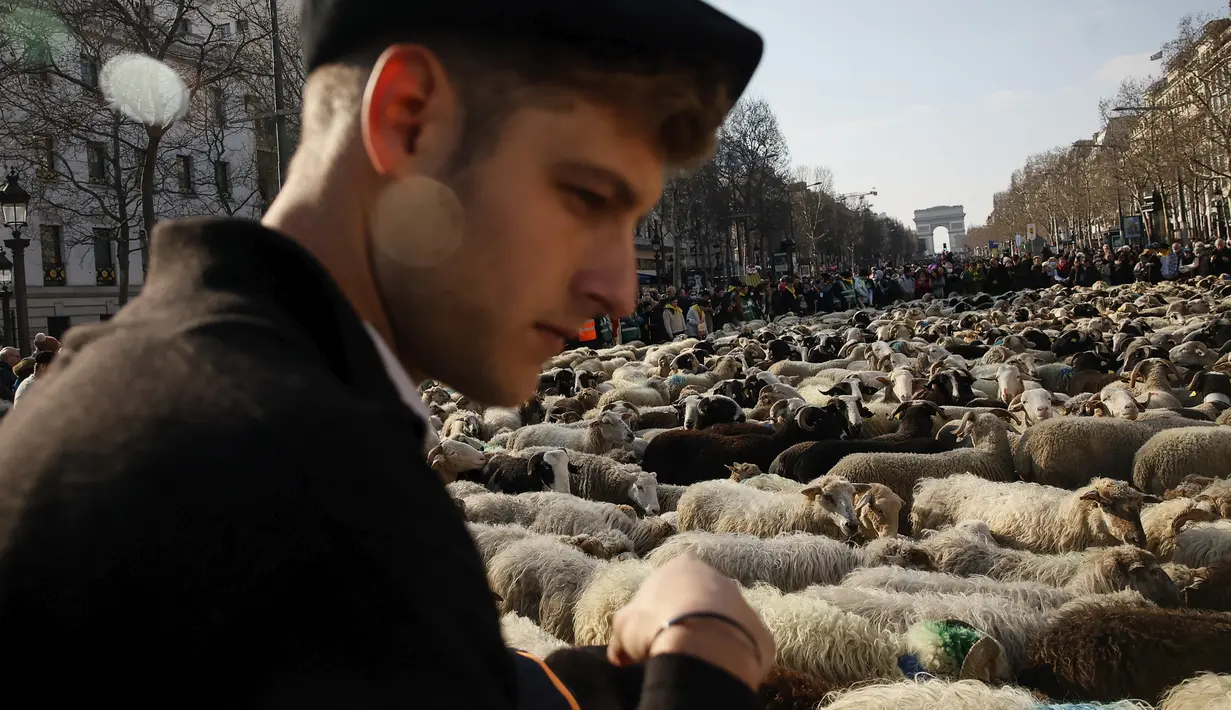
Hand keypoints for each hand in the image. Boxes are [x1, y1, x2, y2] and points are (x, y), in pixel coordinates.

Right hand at [606, 554, 773, 688]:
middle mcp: (718, 577)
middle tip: (675, 642)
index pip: (670, 578)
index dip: (659, 603)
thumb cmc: (656, 626)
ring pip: (726, 619)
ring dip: (714, 635)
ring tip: (698, 658)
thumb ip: (622, 633)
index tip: (652, 626)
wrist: (703, 648)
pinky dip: (733, 655)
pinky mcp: (762, 632)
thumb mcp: (623, 627)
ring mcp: (744, 603)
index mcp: (683, 565)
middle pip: (702, 597)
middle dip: (690, 616)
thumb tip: (618, 652)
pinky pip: (744, 644)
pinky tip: (718, 668)